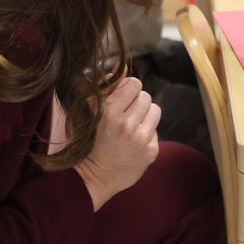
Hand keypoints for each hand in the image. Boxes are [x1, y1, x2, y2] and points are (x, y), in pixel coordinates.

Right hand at [73, 77, 159, 209]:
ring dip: (144, 114)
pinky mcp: (151, 151)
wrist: (91, 178)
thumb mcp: (88, 111)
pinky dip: (146, 132)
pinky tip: (132, 141)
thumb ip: (105, 87)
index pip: (134, 83)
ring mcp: (141, 139)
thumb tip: (122, 66)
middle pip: (145, 96)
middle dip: (135, 102)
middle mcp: (127, 124)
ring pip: (154, 109)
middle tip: (124, 114)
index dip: (127, 88)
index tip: (121, 97)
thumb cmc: (86, 141)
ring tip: (130, 125)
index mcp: (109, 111)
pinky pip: (156, 129)